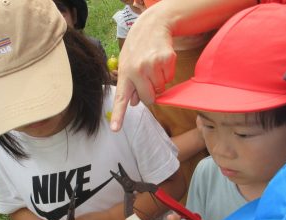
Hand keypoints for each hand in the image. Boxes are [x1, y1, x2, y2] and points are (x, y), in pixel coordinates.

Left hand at [110, 11, 175, 130]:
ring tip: (153, 65)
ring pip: (161, 89)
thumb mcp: (127, 63)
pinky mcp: (167, 61)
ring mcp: (153, 65)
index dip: (118, 115)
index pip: (121, 98)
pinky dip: (167, 73)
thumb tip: (135, 103)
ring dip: (159, 81)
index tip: (115, 129)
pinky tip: (161, 61)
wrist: (153, 25)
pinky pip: (170, 79)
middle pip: (149, 99)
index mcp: (125, 73)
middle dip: (150, 93)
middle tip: (148, 78)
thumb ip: (129, 84)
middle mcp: (137, 70)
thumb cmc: (137, 48)